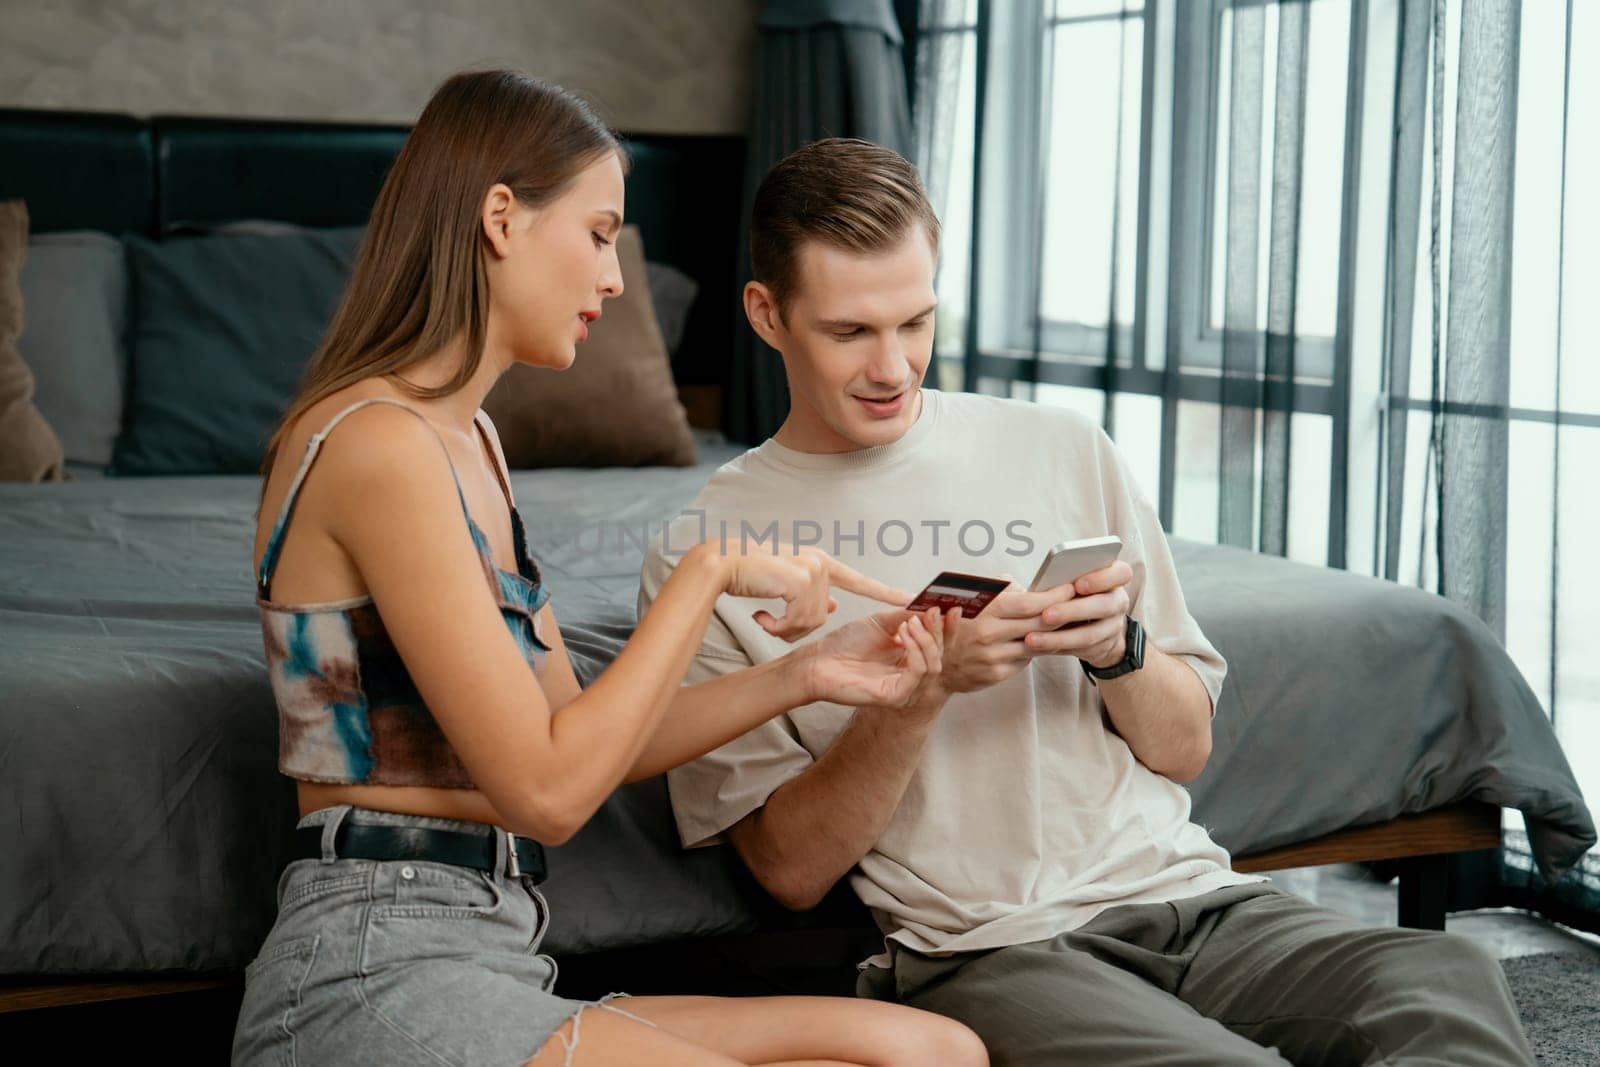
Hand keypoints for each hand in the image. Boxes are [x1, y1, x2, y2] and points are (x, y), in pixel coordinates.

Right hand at [708, 543, 911, 641]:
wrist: (724, 563)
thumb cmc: (751, 573)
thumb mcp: (787, 584)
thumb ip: (812, 594)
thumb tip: (834, 606)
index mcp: (821, 563)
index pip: (860, 581)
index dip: (885, 593)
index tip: (912, 600)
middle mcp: (821, 564)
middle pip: (822, 615)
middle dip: (796, 627)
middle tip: (771, 622)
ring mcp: (813, 571)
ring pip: (811, 621)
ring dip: (785, 628)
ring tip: (765, 617)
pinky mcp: (801, 581)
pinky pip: (797, 621)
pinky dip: (777, 627)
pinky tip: (761, 617)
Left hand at [803, 607, 948, 708]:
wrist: (819, 661)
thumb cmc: (846, 644)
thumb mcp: (882, 623)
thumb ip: (907, 615)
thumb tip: (931, 605)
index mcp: (910, 659)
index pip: (939, 645)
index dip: (949, 627)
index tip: (955, 607)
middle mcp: (911, 677)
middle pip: (940, 655)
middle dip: (938, 631)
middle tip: (932, 612)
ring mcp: (905, 689)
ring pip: (933, 665)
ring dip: (925, 640)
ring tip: (909, 623)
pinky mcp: (895, 697)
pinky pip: (918, 673)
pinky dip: (915, 651)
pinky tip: (903, 635)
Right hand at [937, 578, 1077, 692]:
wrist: (935, 663)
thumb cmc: (956, 626)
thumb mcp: (969, 600)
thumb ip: (998, 591)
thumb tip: (1026, 585)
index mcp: (984, 611)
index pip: (1029, 603)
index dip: (1054, 595)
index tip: (1070, 588)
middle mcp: (989, 634)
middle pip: (1039, 623)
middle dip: (1062, 612)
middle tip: (1079, 603)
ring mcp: (993, 656)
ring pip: (1037, 643)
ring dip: (1054, 633)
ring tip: (1069, 622)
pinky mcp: (996, 674)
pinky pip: (1025, 659)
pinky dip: (1036, 649)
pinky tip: (1046, 641)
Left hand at [1022, 560, 1133, 667]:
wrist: (1095, 622)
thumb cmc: (1079, 592)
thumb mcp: (1077, 580)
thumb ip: (1067, 579)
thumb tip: (1042, 586)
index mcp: (1115, 577)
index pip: (1122, 573)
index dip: (1101, 579)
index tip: (1077, 585)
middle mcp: (1118, 601)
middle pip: (1104, 606)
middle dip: (1072, 611)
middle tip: (1046, 615)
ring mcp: (1113, 626)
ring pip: (1090, 634)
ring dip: (1059, 638)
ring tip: (1032, 638)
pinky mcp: (1102, 646)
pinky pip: (1080, 650)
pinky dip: (1056, 647)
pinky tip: (1037, 646)